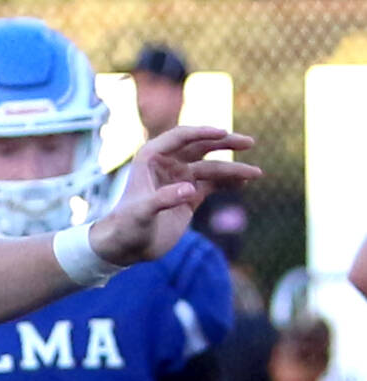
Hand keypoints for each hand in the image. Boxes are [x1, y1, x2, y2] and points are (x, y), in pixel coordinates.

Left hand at [90, 126, 260, 265]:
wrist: (125, 247)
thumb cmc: (126, 226)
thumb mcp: (141, 213)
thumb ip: (163, 199)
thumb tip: (191, 190)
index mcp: (150, 158)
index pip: (180, 137)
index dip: (201, 133)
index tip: (223, 133)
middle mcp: (166, 164)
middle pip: (200, 146)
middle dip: (225, 143)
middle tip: (249, 143)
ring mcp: (179, 180)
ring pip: (211, 167)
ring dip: (233, 169)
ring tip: (256, 174)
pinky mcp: (189, 197)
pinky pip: (213, 184)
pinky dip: (229, 182)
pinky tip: (244, 183)